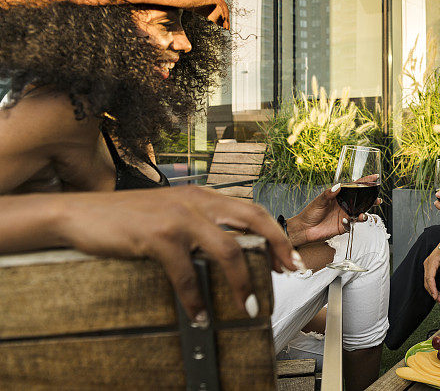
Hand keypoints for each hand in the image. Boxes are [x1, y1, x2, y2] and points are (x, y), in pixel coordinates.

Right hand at [54, 186, 296, 321]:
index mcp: (203, 195)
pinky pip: (187, 273)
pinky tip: (198, 315)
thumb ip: (199, 225)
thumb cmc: (126, 218)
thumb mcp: (170, 213)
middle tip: (287, 273)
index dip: (275, 233)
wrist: (80, 214)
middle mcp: (197, 201)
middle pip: (253, 219)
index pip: (252, 209)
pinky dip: (195, 298)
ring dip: (242, 282)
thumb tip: (230, 254)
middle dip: (277, 246)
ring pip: (228, 249)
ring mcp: (179, 217)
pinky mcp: (158, 236)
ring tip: (248, 307)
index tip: (287, 258)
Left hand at [287, 179, 381, 246]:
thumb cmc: (310, 213)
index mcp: (340, 196)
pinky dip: (351, 223)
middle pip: (361, 201)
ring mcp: (345, 216)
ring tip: (363, 215)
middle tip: (377, 200)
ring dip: (365, 214)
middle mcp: (344, 205)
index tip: (375, 178)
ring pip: (360, 213)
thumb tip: (338, 186)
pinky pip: (351, 225)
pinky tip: (345, 222)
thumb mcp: (319, 201)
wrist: (304, 229)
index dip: (365, 182)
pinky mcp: (343, 226)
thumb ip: (329, 194)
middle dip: (371, 200)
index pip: (355, 187)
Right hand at [423, 227, 439, 305]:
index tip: (436, 297)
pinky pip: (431, 279)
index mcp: (432, 261)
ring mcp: (429, 265)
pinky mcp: (433, 267)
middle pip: (427, 282)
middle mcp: (428, 263)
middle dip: (434, 293)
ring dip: (434, 291)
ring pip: (428, 281)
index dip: (432, 289)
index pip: (429, 278)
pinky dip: (434, 287)